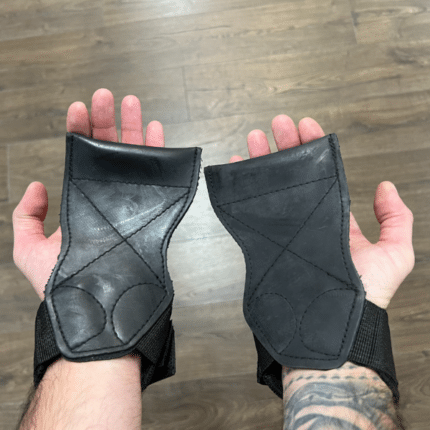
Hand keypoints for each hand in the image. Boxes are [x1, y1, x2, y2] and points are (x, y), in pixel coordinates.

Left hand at [12, 88, 165, 300]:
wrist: (98, 306)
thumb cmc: (63, 283)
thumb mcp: (28, 251)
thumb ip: (25, 217)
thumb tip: (37, 185)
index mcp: (80, 200)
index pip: (80, 156)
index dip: (79, 131)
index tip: (77, 107)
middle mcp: (106, 197)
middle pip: (108, 151)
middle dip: (106, 120)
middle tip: (106, 95)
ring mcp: (130, 203)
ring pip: (134, 159)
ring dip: (134, 129)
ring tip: (132, 103)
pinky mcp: (150, 212)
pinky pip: (159, 179)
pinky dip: (161, 154)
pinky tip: (158, 132)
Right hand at [229, 115, 414, 308]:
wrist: (330, 324)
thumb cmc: (365, 293)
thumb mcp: (396, 253)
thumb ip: (397, 219)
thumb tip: (386, 186)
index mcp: (335, 219)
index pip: (322, 176)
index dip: (314, 150)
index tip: (307, 126)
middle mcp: (308, 221)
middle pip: (293, 176)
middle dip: (285, 147)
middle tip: (276, 124)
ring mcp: (286, 231)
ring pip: (271, 190)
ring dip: (261, 162)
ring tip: (253, 138)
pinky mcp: (268, 242)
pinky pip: (251, 213)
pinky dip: (241, 192)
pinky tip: (237, 171)